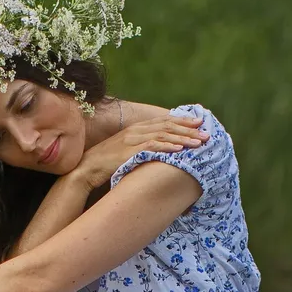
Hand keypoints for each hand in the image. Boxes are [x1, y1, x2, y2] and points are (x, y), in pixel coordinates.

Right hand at [71, 113, 208, 190]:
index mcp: (136, 129)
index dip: (182, 121)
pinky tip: (179, 150)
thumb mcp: (126, 151)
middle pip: (167, 126)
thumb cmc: (106, 163)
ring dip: (182, 139)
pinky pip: (151, 147)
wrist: (86, 169)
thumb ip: (141, 147)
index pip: (163, 121)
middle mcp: (135, 131)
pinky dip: (167, 147)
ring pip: (163, 136)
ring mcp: (132, 140)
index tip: (199, 123)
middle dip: (188, 129)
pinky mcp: (128, 151)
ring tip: (198, 143)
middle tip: (206, 133)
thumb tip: (158, 152)